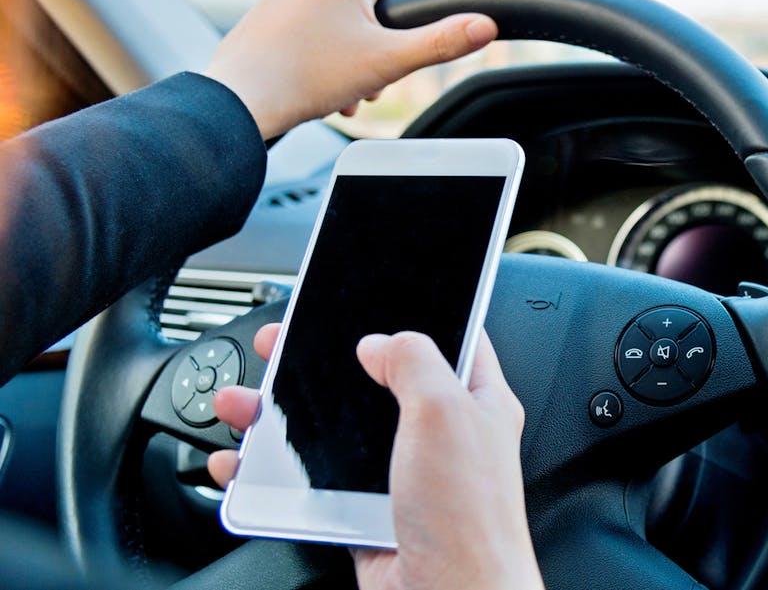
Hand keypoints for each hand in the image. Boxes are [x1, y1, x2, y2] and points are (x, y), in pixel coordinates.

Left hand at [203, 0, 497, 139]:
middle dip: (374, 51)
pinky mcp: (269, 3)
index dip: (402, 36)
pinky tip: (313, 81)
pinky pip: (314, 24)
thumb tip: (486, 26)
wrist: (241, 98)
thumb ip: (441, 42)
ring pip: (343, 20)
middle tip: (360, 83)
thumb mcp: (389, 63)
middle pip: (372, 10)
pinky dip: (321, 53)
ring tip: (336, 88)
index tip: (385, 62)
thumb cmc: (308, 77)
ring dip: (350, 58)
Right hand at [207, 325, 542, 589]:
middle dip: (321, 366)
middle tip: (280, 348)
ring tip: (241, 404)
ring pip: (335, 434)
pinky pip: (314, 485)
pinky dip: (274, 474)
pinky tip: (245, 462)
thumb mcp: (445, 412)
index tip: (365, 300)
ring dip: (282, 418)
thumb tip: (382, 340)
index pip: (451, 339)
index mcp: (475, 402)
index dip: (410, 316)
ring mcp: (401, 478)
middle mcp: (440, 437)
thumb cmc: (469, 518)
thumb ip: (415, 361)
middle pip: (374, 384)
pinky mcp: (367, 515)